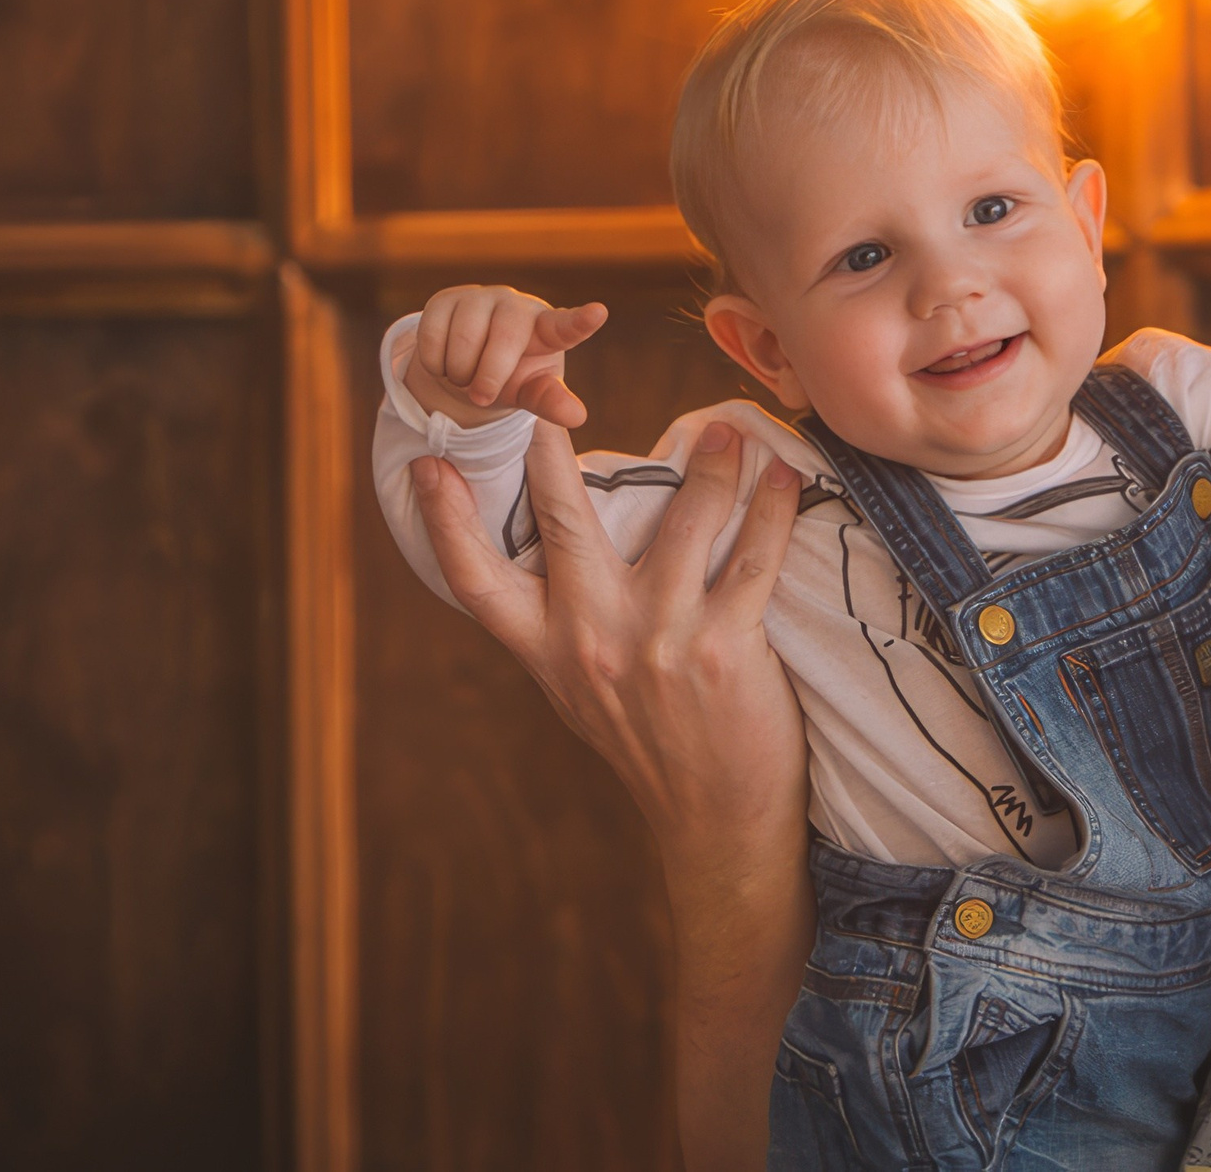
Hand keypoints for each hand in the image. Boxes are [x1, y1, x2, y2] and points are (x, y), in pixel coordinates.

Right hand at [405, 284, 607, 428]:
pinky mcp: (446, 298)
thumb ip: (552, 401)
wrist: (469, 361)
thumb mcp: (532, 392)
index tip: (598, 313)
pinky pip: (433, 334)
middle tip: (482, 395)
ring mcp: (481, 296)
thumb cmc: (513, 374)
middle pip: (504, 340)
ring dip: (459, 372)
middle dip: (490, 377)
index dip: (580, 321)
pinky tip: (445, 362)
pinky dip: (435, 363)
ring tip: (465, 375)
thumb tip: (577, 416)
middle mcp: (516, 305)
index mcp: (547, 329)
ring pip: (464, 338)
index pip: (566, 326)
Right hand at [411, 417, 812, 1170]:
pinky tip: (785, 479)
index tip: (425, 462)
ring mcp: (655, 642)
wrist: (715, 820)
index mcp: (545, 650)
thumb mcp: (580, 688)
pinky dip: (772, 509)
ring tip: (726, 428)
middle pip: (564, 522)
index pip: (476, 579)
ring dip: (709, 464)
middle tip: (556, 390)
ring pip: (681, 521)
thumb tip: (548, 541)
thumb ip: (559, 623)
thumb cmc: (651, 742)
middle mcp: (589, 640)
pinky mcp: (721, 648)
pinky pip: (752, 555)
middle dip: (557, 449)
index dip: (444, 520)